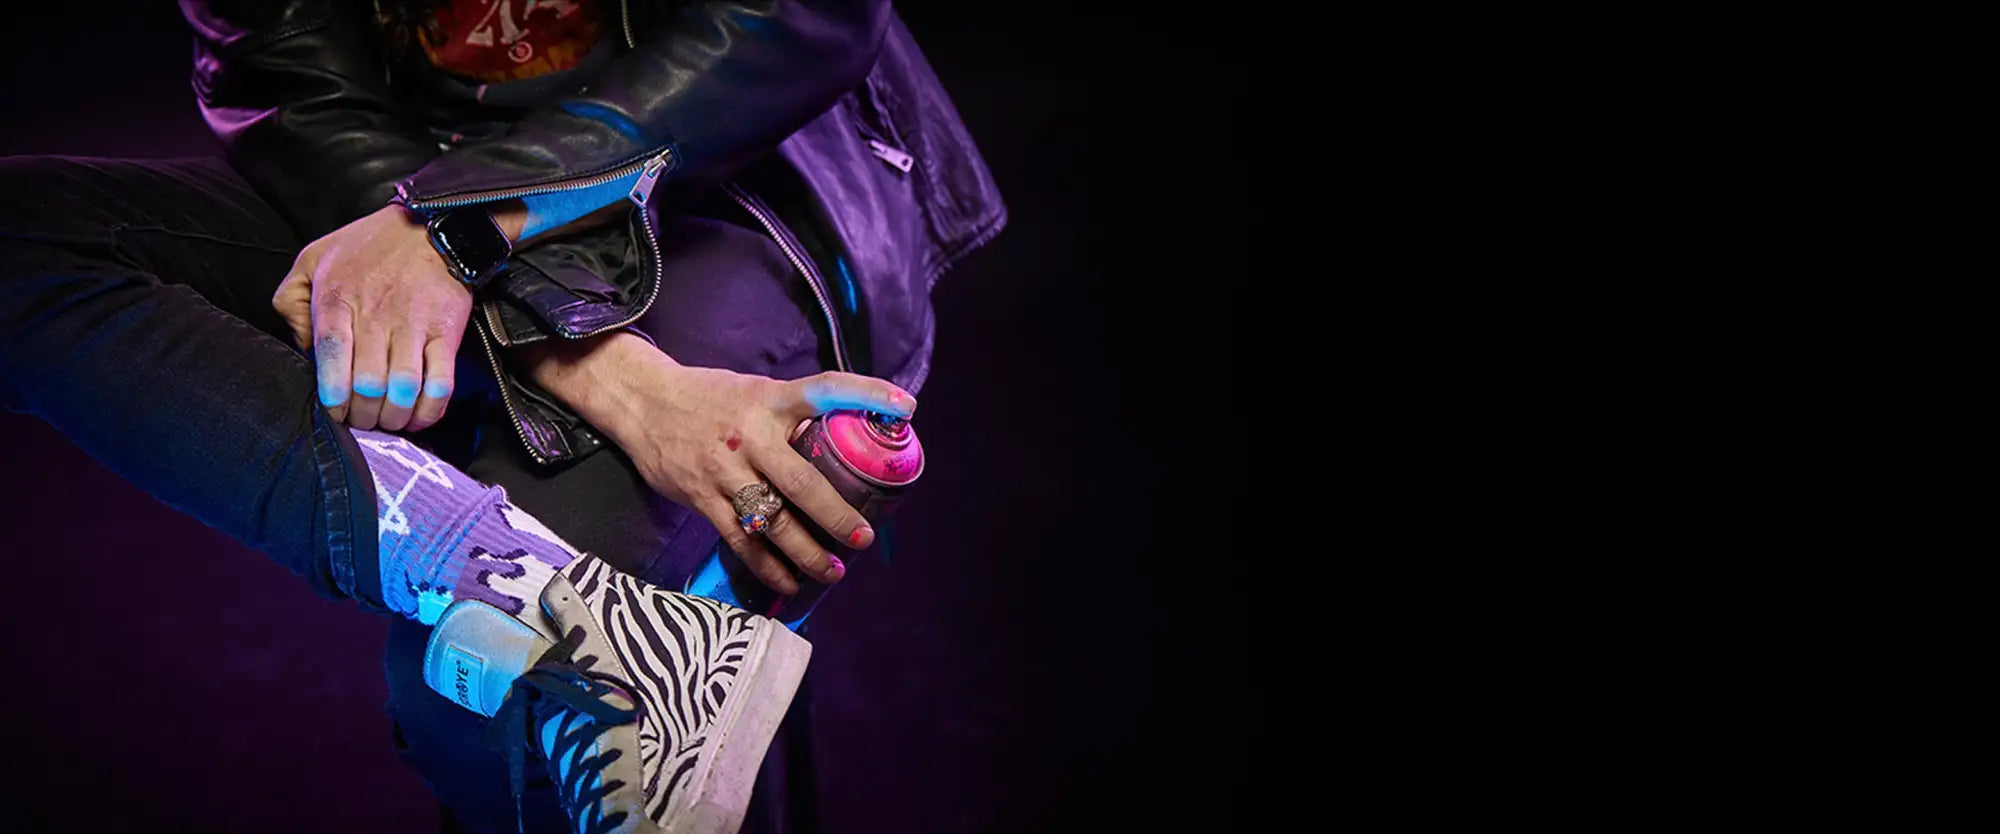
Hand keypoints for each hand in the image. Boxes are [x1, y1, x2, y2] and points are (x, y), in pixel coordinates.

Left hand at [274, 205, 477, 431]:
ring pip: (403, 390)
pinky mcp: (446, 332)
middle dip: (363, 414)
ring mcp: (415, 325)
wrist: (432, 225)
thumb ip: (291, 301)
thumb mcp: (313, 259)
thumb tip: (302, 346)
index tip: (335, 409)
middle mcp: (376, 315)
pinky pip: (441, 383)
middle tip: (362, 418)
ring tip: (388, 420)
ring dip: (394, 417)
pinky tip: (418, 415)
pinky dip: (430, 409)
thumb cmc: (369, 246)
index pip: (332, 358)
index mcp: (338, 300)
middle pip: (367, 385)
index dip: (333, 395)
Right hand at [521, 333, 915, 595]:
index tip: (905, 407)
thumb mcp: (754, 390)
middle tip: (863, 537)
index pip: (825, 390)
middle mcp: (749, 436)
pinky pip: (740, 540)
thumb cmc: (709, 397)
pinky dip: (767, 565)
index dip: (867, 395)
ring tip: (834, 571)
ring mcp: (724, 471)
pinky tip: (789, 582)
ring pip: (772, 521)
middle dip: (837, 515)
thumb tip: (843, 434)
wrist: (642, 402)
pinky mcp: (702, 498)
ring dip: (806, 552)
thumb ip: (791, 414)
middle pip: (802, 482)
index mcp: (769, 400)